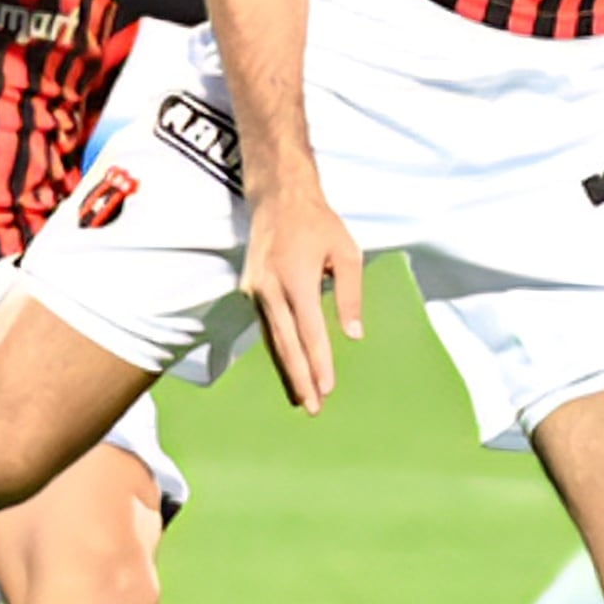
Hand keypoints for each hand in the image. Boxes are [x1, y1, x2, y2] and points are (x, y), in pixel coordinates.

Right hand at [242, 177, 365, 413]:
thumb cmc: (318, 222)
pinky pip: (265, 324)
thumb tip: (353, 334)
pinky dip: (277, 347)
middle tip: (312, 408)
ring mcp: (255, 288)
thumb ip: (351, 294)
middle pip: (286, 343)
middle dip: (300, 377)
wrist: (278, 196)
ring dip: (287, 367)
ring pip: (272, 337)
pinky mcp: (249, 287)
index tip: (327, 389)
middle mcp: (270, 287)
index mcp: (296, 278)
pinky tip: (287, 363)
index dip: (319, 363)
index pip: (309, 332)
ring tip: (300, 395)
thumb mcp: (347, 252)